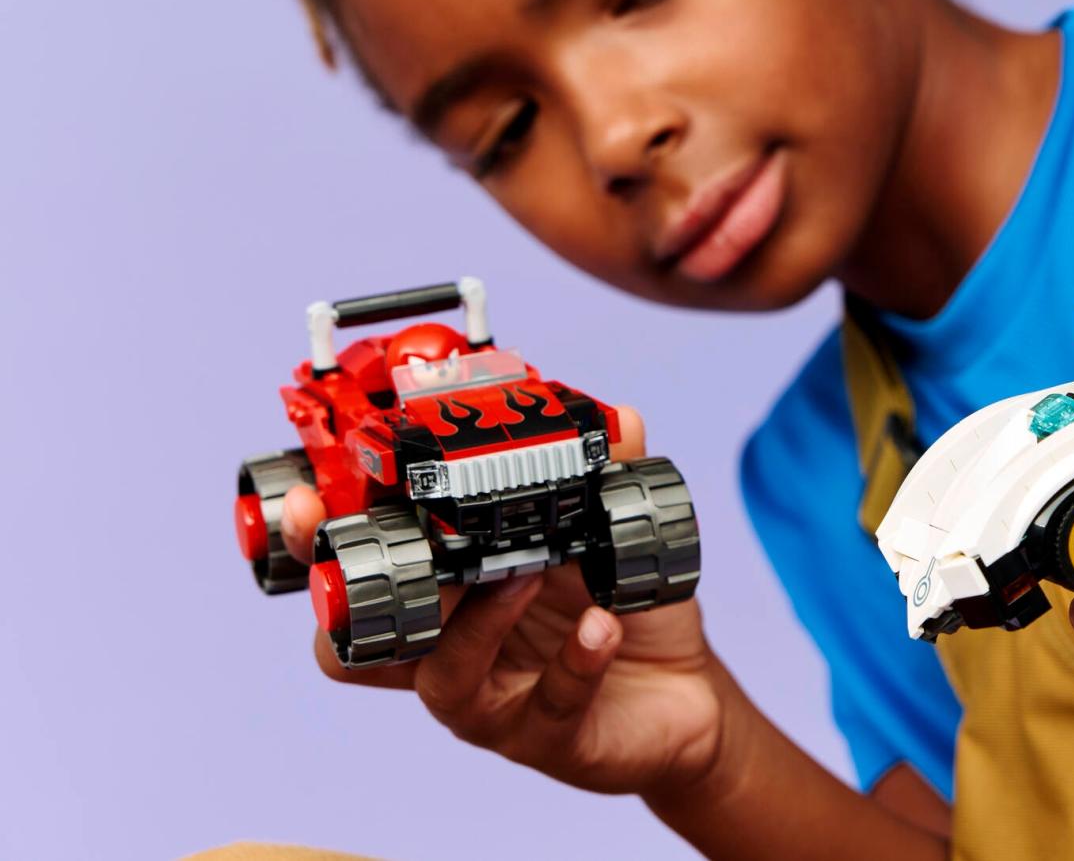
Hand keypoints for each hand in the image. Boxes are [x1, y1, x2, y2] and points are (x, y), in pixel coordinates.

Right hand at [280, 406, 725, 797]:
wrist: (684, 698)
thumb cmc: (618, 613)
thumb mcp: (609, 539)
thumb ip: (602, 480)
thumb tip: (618, 416)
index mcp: (442, 598)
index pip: (356, 574)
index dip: (318, 544)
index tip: (308, 499)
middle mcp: (446, 654)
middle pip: (358, 642)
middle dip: (360, 593)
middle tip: (408, 546)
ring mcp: (490, 703)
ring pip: (444, 678)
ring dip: (480, 621)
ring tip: (525, 573)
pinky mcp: (545, 738)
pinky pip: (548, 704)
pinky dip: (575, 661)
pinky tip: (601, 625)